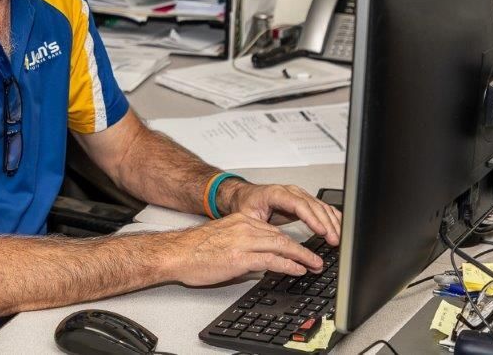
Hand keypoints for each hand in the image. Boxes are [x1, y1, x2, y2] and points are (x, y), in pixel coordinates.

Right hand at [172, 213, 323, 285]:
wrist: (175, 253)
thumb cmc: (194, 250)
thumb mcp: (222, 239)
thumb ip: (242, 244)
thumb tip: (259, 259)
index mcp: (240, 221)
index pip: (273, 230)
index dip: (291, 240)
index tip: (302, 249)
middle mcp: (244, 227)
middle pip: (281, 236)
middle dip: (303, 248)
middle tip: (316, 258)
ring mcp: (242, 242)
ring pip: (281, 245)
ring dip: (302, 256)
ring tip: (314, 265)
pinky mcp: (239, 258)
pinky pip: (271, 260)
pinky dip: (288, 265)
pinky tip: (298, 270)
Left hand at [220, 181, 341, 245]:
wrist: (243, 195)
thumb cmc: (245, 204)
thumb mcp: (246, 216)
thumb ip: (258, 228)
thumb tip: (270, 243)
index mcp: (276, 193)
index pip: (298, 204)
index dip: (312, 218)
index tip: (322, 231)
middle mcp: (290, 192)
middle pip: (313, 206)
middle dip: (326, 223)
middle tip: (334, 240)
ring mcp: (298, 195)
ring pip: (320, 206)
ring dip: (332, 222)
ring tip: (338, 239)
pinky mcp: (303, 201)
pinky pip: (321, 208)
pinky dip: (332, 218)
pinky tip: (339, 228)